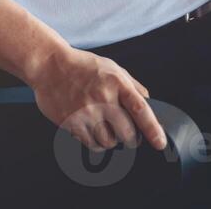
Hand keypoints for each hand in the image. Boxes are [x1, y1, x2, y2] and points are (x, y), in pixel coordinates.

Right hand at [28, 46, 166, 153]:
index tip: (159, 142)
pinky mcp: (71, 123)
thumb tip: (148, 102)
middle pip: (126, 133)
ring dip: (112, 141)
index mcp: (117, 83)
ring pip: (109, 142)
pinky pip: (91, 144)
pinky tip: (94, 131)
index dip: (153, 129)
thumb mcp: (113, 68)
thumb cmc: (84, 66)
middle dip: (132, 139)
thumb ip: (132, 86)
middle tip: (131, 136)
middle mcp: (103, 99)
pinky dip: (96, 142)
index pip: (140, 110)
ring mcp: (86, 113)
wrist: (50, 66)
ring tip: (108, 129)